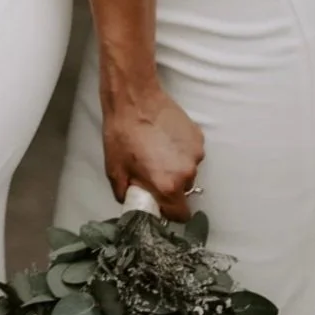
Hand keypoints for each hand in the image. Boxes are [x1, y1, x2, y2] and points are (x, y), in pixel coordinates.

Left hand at [101, 81, 204, 221]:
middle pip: (183, 190)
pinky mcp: (198, 138)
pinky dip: (179, 149)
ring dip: (175, 165)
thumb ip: (127, 194)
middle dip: (169, 184)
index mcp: (168, 184)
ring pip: (187, 169)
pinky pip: (190, 152)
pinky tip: (163, 137)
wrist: (134, 99)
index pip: (181, 215)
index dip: (169, 211)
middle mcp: (187, 172)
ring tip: (155, 148)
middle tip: (150, 168)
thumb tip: (134, 203)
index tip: (159, 202)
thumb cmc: (121, 134)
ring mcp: (196, 154)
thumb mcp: (115, 170)